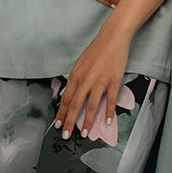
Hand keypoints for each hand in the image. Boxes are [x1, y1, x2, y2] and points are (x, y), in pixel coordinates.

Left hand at [55, 21, 130, 139]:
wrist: (113, 37)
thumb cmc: (97, 50)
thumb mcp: (81, 63)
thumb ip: (76, 79)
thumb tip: (71, 94)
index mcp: (76, 75)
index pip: (66, 99)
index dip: (61, 113)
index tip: (58, 124)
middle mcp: (86, 80)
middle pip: (75, 105)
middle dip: (69, 122)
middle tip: (66, 135)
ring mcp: (100, 81)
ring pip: (91, 106)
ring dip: (87, 122)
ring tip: (85, 134)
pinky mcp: (113, 81)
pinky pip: (110, 101)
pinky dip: (109, 113)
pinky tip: (108, 122)